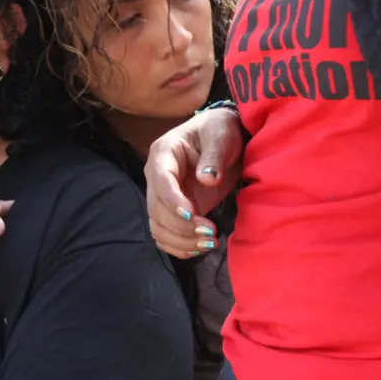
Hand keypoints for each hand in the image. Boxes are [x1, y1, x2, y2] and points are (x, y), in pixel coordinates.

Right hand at [145, 108, 242, 258]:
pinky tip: (199, 248)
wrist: (223, 140)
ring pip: (159, 227)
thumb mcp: (221, 136)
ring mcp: (163, 196)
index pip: (160, 180)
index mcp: (163, 153)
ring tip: (210, 243)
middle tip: (211, 233)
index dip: (172, 200)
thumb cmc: (220, 131)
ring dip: (182, 240)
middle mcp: (156, 177)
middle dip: (182, 227)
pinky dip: (179, 246)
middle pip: (157, 209)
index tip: (192, 215)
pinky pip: (166, 235)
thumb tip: (207, 179)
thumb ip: (214, 156)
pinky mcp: (173, 211)